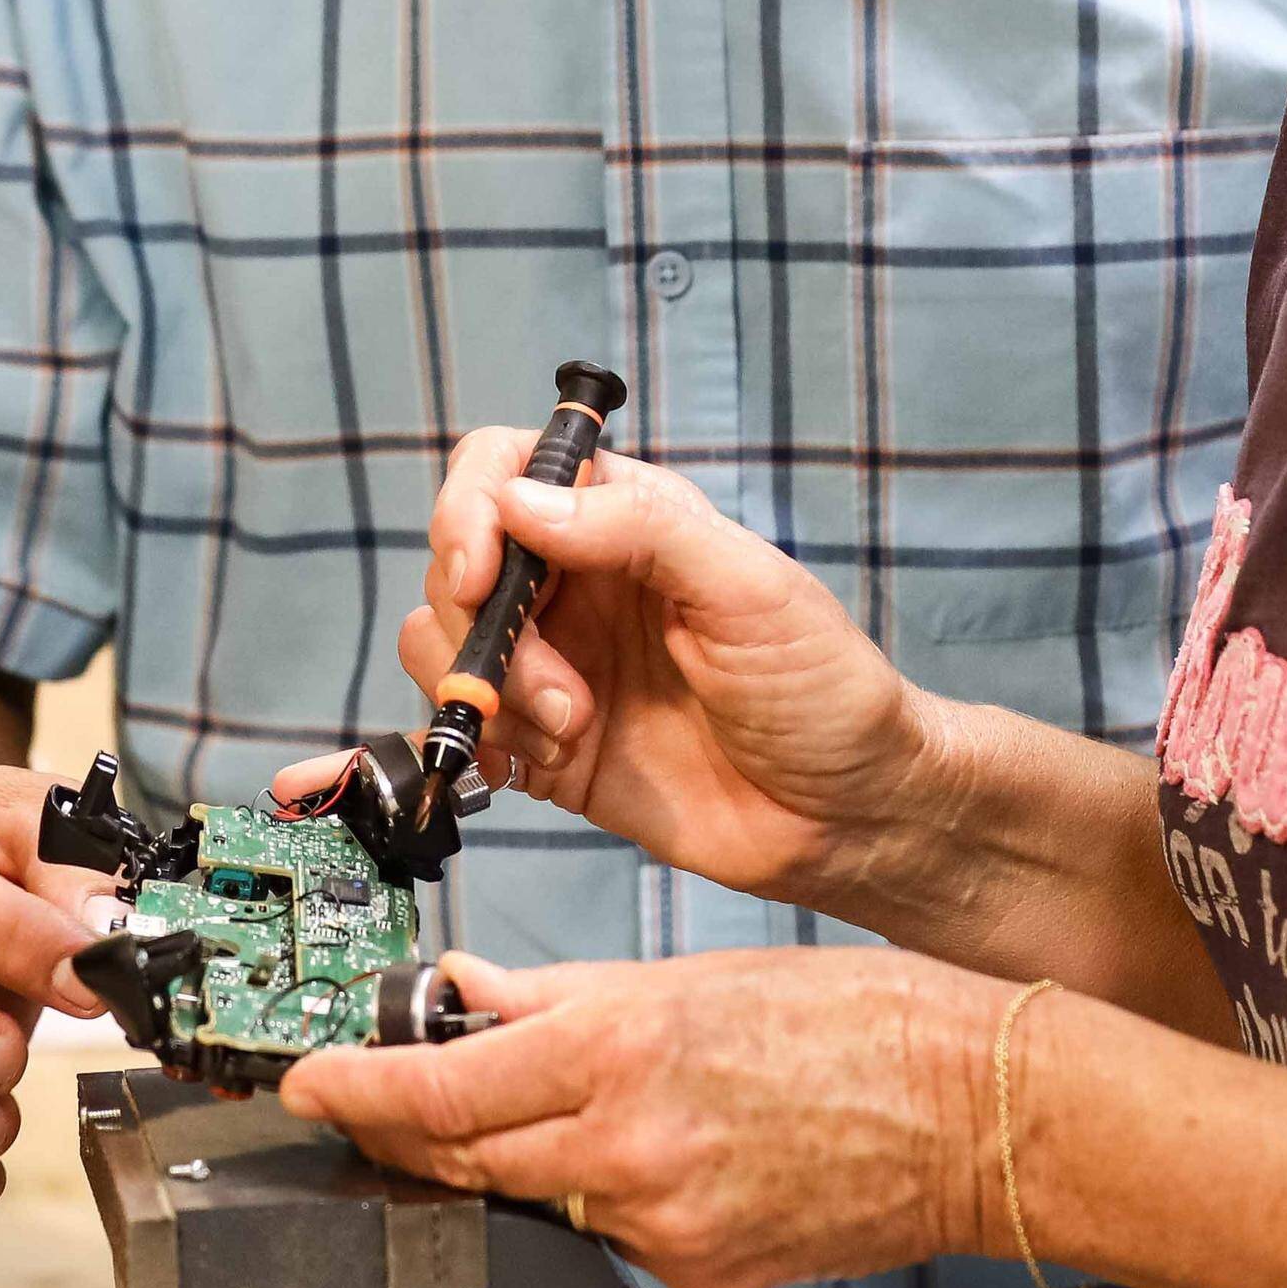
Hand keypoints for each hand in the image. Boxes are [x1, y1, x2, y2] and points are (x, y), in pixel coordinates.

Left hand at [278, 949, 999, 1287]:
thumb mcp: (689, 975)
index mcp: (618, 1048)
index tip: (305, 1084)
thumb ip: (560, 993)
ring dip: (494, 1160)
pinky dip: (591, 1197)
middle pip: (459, 1157)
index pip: (438, 1089)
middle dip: (396, 1133)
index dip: (353, 1091)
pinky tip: (627, 1157)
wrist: (974, 1115)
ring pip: (529, 1199)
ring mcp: (661, 1224)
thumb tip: (469, 992)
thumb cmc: (858, 1022)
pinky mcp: (697, 1275)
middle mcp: (626, 1145)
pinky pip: (606, 1236)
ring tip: (501, 1113)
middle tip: (359, 1102)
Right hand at [374, 435, 941, 905]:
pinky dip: (480, 743)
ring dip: (488, 690)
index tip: (482, 571)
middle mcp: (577, 584)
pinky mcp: (543, 745)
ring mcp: (555, 665)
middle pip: (457, 564)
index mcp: (625, 523)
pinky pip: (461, 725)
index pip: (505, 470)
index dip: (470, 509)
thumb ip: (640, 531)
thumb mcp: (750, 589)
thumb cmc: (822, 688)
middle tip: (563, 687)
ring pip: (441, 644)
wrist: (846, 817)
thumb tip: (520, 500)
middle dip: (485, 626)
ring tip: (573, 729)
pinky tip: (549, 762)